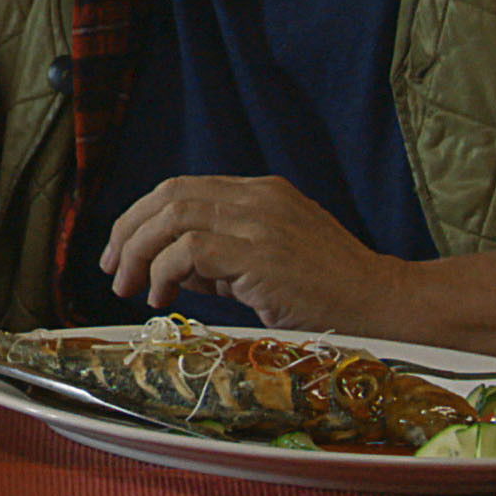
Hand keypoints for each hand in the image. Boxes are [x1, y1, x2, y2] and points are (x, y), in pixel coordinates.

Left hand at [100, 174, 401, 331]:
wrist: (383, 306)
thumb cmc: (331, 294)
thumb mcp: (270, 263)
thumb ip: (221, 260)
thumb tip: (169, 270)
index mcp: (261, 192)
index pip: (183, 189)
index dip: (143, 217)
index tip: (123, 251)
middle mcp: (257, 198)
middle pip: (169, 194)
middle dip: (128, 230)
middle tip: (112, 269)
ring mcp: (260, 222)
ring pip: (173, 216)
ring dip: (139, 251)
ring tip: (129, 286)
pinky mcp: (260, 254)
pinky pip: (189, 250)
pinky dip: (164, 271)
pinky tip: (163, 295)